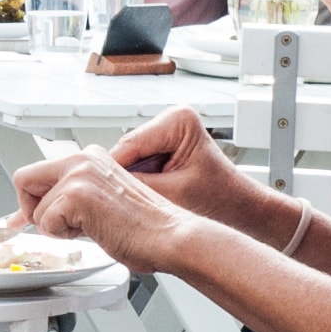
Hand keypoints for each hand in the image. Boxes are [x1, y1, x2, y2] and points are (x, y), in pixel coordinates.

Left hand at [12, 147, 192, 274]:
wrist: (169, 235)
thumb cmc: (145, 227)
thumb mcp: (99, 203)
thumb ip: (68, 202)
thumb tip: (29, 216)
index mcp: (90, 158)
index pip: (38, 173)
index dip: (30, 200)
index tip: (24, 218)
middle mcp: (82, 159)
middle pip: (24, 180)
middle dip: (32, 210)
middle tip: (60, 226)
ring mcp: (78, 174)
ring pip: (35, 209)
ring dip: (57, 228)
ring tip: (94, 227)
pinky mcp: (76, 194)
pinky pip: (46, 224)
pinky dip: (65, 236)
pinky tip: (94, 230)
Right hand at [105, 108, 253, 225]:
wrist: (244, 211)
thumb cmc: (222, 201)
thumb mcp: (172, 194)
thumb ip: (135, 187)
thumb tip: (99, 188)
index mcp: (177, 120)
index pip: (127, 145)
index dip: (106, 172)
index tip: (87, 190)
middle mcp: (171, 121)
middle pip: (125, 151)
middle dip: (115, 177)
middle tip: (99, 202)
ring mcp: (168, 135)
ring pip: (129, 160)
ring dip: (124, 182)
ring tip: (120, 204)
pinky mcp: (166, 149)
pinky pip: (138, 165)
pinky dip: (134, 183)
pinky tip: (133, 200)